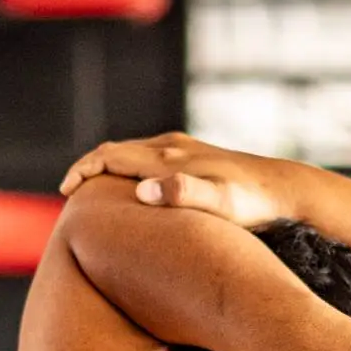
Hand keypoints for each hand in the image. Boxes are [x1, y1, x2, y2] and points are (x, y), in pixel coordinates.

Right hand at [59, 133, 294, 229]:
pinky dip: (128, 168)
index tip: (66, 192)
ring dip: (107, 168)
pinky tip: (135, 188)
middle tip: (70, 195)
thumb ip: (181, 194)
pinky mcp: (195, 155)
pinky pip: (149, 156)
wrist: (284, 188)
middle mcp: (172, 147)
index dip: (83, 171)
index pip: (110, 156)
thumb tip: (142, 191)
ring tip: (94, 192)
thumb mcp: (219, 203)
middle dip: (88, 169)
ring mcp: (184, 149)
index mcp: (167, 159)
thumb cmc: (252, 203)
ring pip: (132, 152)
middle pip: (115, 150)